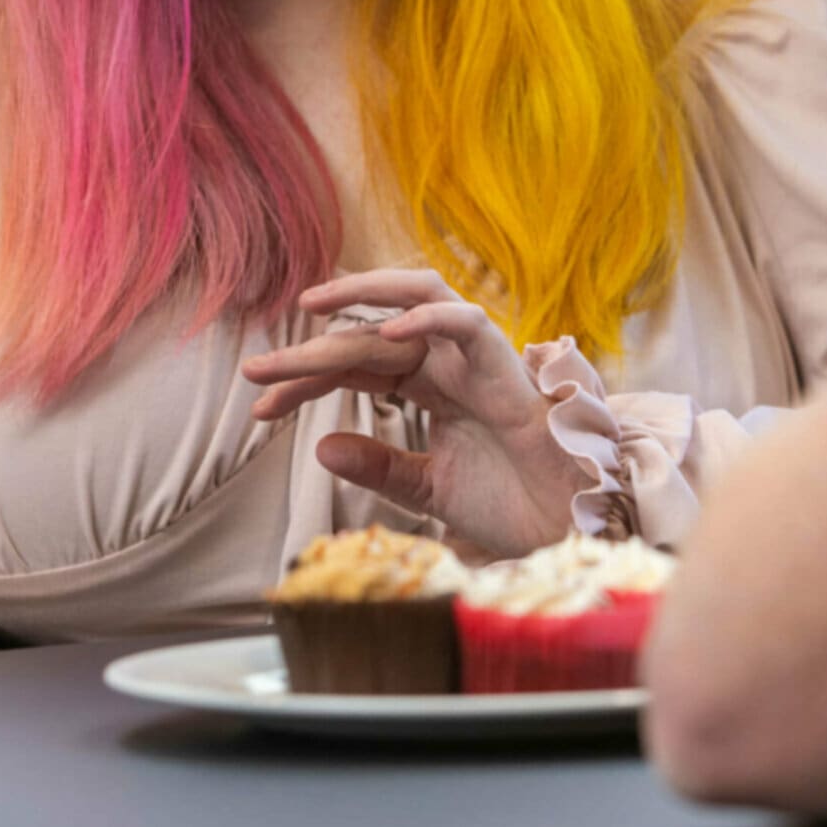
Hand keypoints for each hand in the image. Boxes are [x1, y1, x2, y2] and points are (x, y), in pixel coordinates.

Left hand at [240, 269, 585, 559]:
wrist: (569, 532)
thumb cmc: (513, 506)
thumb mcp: (428, 489)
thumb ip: (380, 466)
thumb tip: (320, 446)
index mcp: (430, 387)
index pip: (356, 367)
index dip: (305, 382)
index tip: (259, 410)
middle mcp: (449, 364)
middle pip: (371, 336)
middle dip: (311, 352)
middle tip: (257, 371)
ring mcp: (478, 360)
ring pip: (417, 301)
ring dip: (365, 295)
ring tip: (312, 306)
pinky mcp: (507, 367)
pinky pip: (467, 323)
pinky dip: (430, 318)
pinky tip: (390, 329)